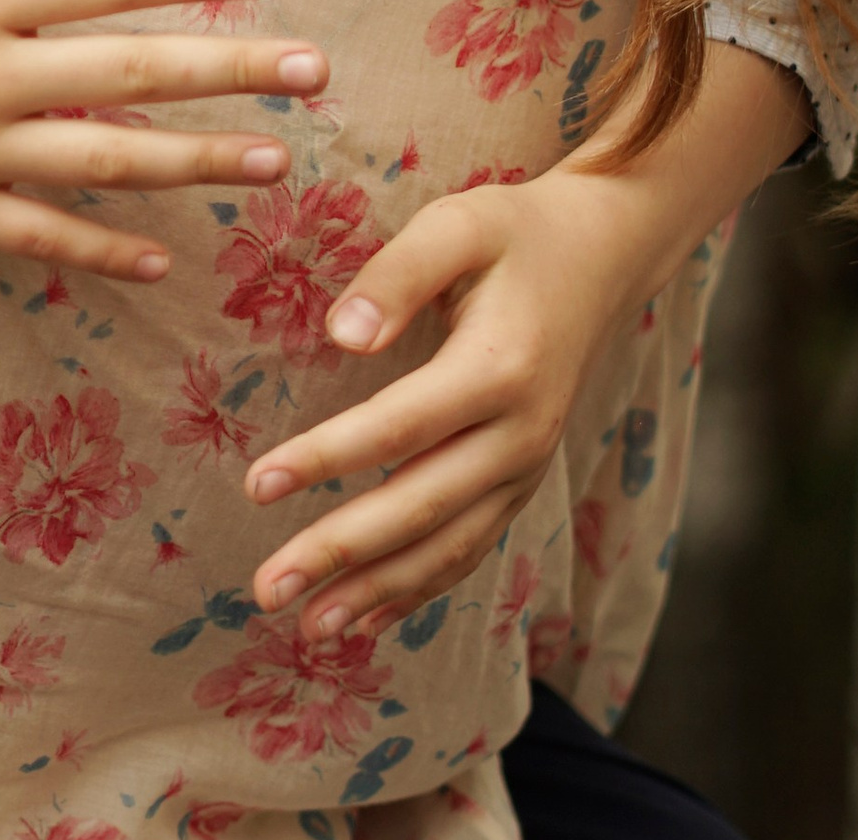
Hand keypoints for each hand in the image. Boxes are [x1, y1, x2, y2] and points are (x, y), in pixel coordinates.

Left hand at [240, 171, 649, 642]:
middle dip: (339, 555)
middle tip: (265, 590)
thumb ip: (396, 275)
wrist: (602, 258)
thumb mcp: (456, 226)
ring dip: (375, 593)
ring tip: (305, 630)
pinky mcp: (521, 482)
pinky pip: (469, 549)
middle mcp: (520, 435)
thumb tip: (340, 335)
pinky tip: (367, 618)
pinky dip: (419, 589)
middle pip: (419, 508)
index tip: (255, 485)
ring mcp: (526, 468)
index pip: (397, 429)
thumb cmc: (513, 233)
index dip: (324, 460)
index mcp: (499, 370)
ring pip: (446, 548)